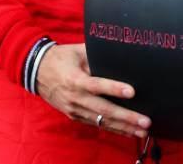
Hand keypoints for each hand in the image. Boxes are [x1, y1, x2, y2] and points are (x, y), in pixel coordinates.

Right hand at [34, 43, 150, 138]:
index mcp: (75, 79)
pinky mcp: (75, 116)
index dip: (115, 88)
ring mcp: (75, 110)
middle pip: (103, 110)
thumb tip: (118, 54)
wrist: (36, 72)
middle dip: (126, 117)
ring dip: (124, 127)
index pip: (97, 85)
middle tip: (145, 121)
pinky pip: (97, 124)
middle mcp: (75, 98)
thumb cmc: (60, 58)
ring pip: (102, 121)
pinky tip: (128, 132)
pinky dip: (113, 129)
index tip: (132, 92)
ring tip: (142, 130)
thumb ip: (96, 55)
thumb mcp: (77, 51)